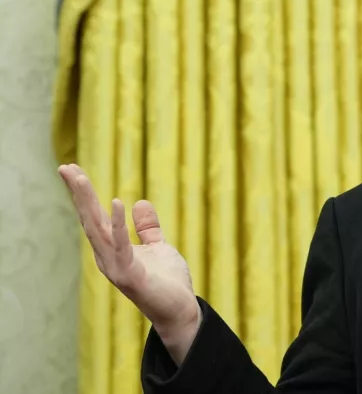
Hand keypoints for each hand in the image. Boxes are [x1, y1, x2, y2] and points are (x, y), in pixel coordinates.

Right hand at [58, 164, 200, 360]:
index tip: (71, 169)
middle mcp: (107, 257)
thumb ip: (147, 228)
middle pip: (89, 219)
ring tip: (78, 178)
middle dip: (78, 193)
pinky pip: (122, 245)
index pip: (94, 217)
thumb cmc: (167, 282)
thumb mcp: (158, 247)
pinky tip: (114, 202)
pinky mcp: (129, 275)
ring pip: (97, 229)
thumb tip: (139, 203)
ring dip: (88, 202)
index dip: (83, 194)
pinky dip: (117, 224)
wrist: (180, 311)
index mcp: (112, 249)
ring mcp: (115, 267)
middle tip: (65, 167)